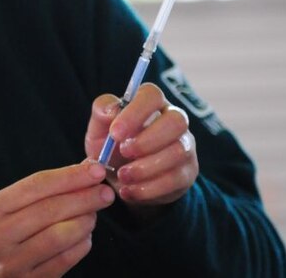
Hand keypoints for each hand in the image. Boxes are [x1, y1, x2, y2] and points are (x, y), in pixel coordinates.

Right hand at [0, 161, 114, 276]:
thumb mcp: (16, 210)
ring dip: (84, 222)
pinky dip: (81, 245)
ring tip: (92, 216)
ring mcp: (12, 262)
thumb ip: (48, 189)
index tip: (96, 170)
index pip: (35, 185)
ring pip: (59, 236)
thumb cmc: (11, 236)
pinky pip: (65, 260)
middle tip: (105, 193)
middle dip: (83, 198)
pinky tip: (85, 237)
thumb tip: (87, 166)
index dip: (69, 176)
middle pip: (49, 210)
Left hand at [84, 83, 197, 210]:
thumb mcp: (99, 130)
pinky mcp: (187, 173)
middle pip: (176, 121)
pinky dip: (149, 188)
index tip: (115, 133)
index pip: (152, 95)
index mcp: (150, 105)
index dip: (135, 113)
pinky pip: (176, 179)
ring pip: (178, 152)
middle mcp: (174, 121)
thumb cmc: (110, 146)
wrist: (122, 180)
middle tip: (123, 153)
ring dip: (146, 167)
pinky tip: (128, 191)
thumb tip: (111, 110)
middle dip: (147, 140)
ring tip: (122, 176)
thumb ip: (101, 112)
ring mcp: (185, 147)